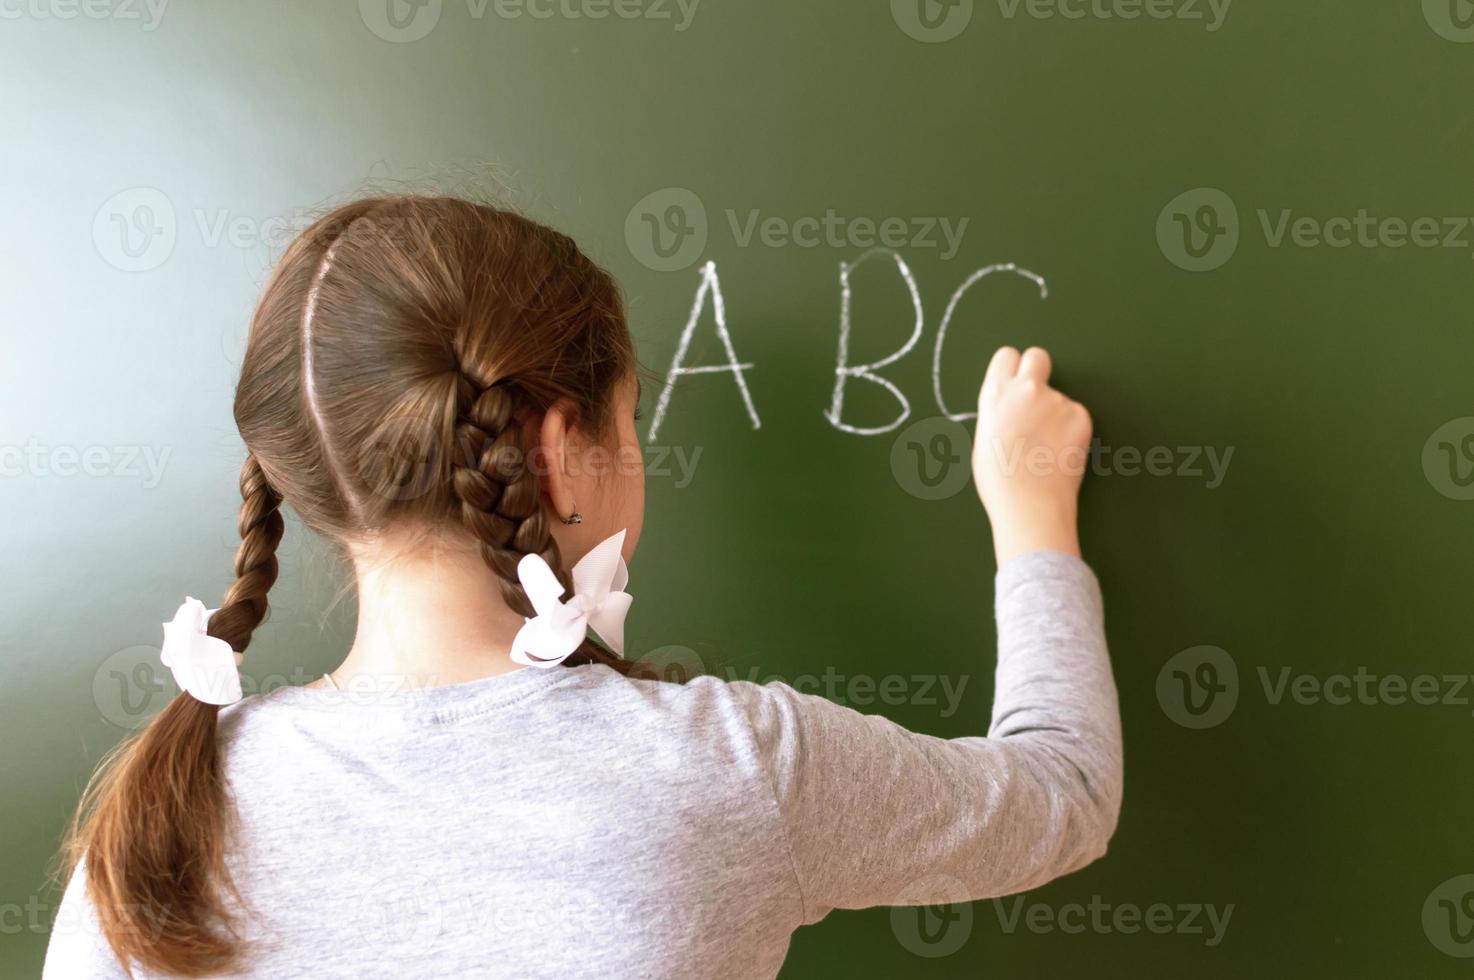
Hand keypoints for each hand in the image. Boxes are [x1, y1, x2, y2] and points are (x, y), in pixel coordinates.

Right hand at [973, 346, 1091, 565]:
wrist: (1030, 504)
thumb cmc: (1000, 481)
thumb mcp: (985, 438)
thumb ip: (1001, 412)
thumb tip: (1013, 409)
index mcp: (996, 394)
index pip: (1007, 355)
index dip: (1013, 369)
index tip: (1015, 384)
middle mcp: (1026, 388)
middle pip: (1037, 356)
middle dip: (1038, 370)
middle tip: (1037, 400)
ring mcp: (1056, 400)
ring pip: (1058, 397)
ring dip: (1055, 414)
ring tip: (1045, 449)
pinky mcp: (1080, 415)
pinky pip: (1076, 415)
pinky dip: (1071, 430)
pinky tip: (1060, 453)